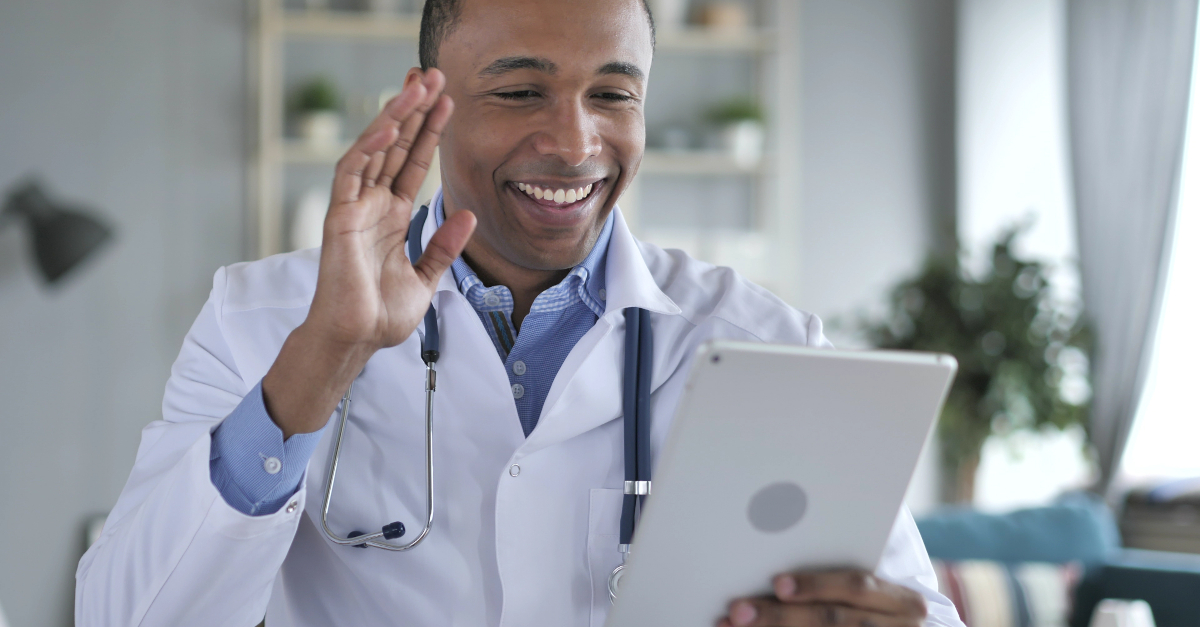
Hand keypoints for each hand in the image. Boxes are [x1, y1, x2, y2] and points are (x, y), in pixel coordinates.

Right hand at [307, 68, 473, 349]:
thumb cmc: (382, 314)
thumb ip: (444, 246)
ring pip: (374, 150)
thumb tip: (468, 215)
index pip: (413, 163)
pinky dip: (369, 149)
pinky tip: (390, 127)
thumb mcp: (426, 277)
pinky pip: (351, 174)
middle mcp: (372, 205)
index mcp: (391, 217)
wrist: (358, 339)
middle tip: (434, 75)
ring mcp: (354, 208)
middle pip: (395, 146)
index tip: (449, 103)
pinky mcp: (339, 218)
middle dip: (414, 110)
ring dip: (394, 116)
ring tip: (416, 85)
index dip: (429, 132)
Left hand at [718, 569, 926, 626]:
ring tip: (731, 626)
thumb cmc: (877, 604)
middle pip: (833, 620)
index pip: (856, 586)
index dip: (816, 584)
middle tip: (738, 610)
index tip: (777, 583)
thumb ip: (836, 573)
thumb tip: (775, 568)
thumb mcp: (872, 587)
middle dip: (780, 616)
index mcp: (904, 601)